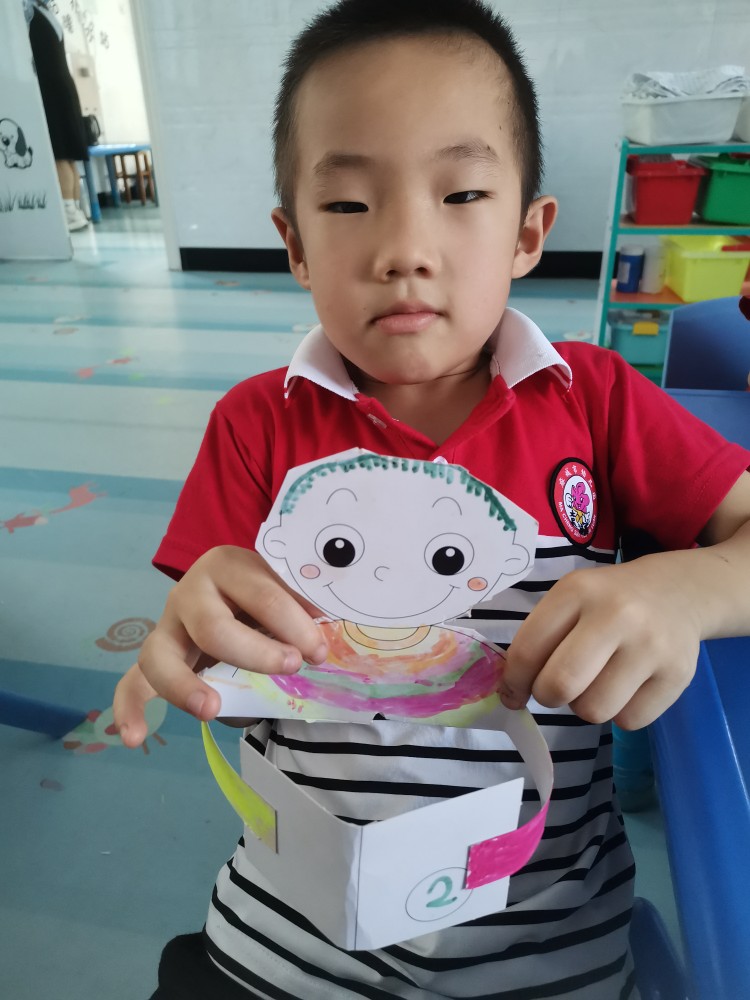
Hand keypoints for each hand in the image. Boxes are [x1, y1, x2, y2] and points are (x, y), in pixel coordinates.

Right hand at [113, 546, 326, 746]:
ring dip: (185, 686)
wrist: (230, 585)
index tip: (317, 652)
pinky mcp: (155, 654)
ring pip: (160, 655)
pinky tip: (133, 738)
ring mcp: (167, 624)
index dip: (293, 626)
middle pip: (213, 627)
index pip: (263, 595)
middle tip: (289, 668)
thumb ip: (299, 608)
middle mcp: (189, 591)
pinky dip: (129, 709)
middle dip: (255, 653)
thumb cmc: (264, 591)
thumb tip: (323, 641)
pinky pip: (132, 682)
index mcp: (228, 566)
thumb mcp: (284, 585)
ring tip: (212, 710)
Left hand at [501, 556, 701, 729]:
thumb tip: (511, 692)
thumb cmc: (608, 601)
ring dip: (585, 706)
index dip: (513, 681)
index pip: (528, 650)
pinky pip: (629, 721)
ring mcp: (650, 646)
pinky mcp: (677, 675)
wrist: (677, 592)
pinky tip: (626, 687)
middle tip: (555, 689)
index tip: (513, 692)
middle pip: (560, 685)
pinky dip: (620, 712)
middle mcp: (616, 615)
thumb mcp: (571, 598)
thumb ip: (540, 638)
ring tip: (595, 683)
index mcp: (577, 591)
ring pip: (594, 710)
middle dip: (547, 696)